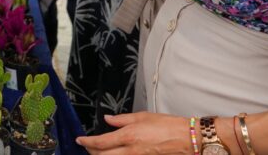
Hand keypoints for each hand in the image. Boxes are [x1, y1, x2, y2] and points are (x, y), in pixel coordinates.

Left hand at [76, 112, 193, 153]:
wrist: (187, 139)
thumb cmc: (168, 126)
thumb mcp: (142, 116)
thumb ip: (122, 119)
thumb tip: (108, 120)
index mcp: (128, 136)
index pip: (100, 143)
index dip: (87, 142)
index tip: (79, 139)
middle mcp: (131, 151)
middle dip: (91, 151)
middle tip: (86, 145)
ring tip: (98, 150)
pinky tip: (115, 152)